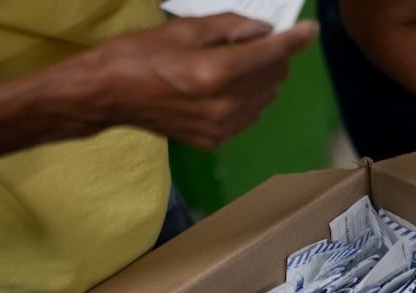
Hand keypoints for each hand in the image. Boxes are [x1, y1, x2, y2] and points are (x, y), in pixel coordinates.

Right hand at [64, 14, 317, 148]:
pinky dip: (249, 97)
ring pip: (265, 98)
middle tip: (259, 41)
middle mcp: (224, 105)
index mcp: (215, 73)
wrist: (106, 96)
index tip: (310, 30)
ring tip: (239, 63)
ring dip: (263, 78)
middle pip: (273, 77)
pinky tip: (230, 86)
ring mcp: (221, 128)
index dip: (295, 41)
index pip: (271, 55)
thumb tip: (264, 30)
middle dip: (275, 56)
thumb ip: (229, 28)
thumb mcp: (183, 29)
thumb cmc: (138, 55)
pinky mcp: (214, 140)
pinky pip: (249, 116)